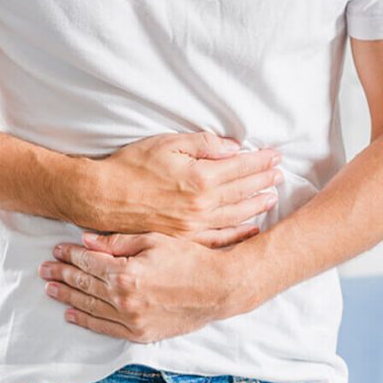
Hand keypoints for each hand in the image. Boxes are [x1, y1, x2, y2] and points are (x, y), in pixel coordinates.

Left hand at [38, 231, 254, 342]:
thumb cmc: (191, 259)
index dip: (70, 254)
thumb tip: (87, 240)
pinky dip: (86, 320)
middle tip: (44, 269)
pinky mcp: (140, 333)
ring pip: (90, 306)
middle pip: (84, 284)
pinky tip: (72, 313)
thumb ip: (117, 242)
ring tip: (51, 288)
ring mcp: (131, 319)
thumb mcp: (155, 240)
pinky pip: (105, 328)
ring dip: (68, 296)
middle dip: (62, 274)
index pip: (89, 261)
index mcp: (126, 273)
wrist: (219, 288)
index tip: (57, 249)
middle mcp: (124, 299)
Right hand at [78, 131, 282, 247]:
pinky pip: (219, 238)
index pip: (241, 168)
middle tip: (279, 174)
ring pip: (236, 216)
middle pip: (243, 192)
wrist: (103, 196)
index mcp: (201, 178)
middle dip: (264, 181)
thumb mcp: (168, 143)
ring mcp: (195, 225)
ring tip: (272, 197)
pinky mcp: (184, 238)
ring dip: (257, 206)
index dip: (261, 161)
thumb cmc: (132, 166)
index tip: (275, 156)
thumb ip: (204, 145)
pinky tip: (251, 228)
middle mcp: (203, 205)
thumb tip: (233, 148)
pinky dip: (238, 233)